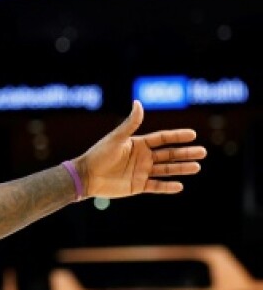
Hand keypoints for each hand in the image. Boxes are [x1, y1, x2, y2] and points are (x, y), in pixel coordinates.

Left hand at [75, 100, 205, 198]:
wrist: (86, 176)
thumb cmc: (99, 154)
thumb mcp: (116, 138)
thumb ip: (130, 124)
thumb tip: (138, 102)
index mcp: (138, 144)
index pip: (162, 139)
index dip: (177, 136)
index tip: (193, 134)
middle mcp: (142, 157)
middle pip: (168, 154)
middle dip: (185, 153)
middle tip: (203, 152)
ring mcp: (141, 172)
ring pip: (166, 170)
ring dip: (181, 168)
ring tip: (197, 167)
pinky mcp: (138, 186)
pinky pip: (156, 186)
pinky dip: (168, 186)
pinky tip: (180, 186)